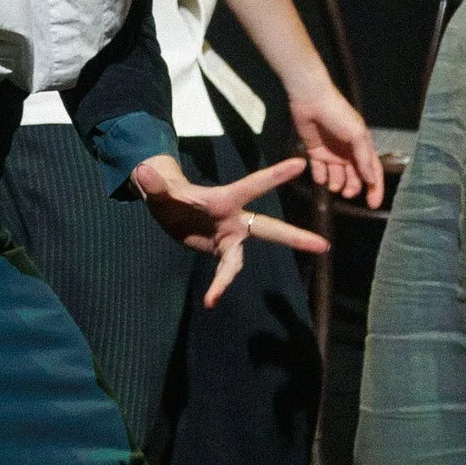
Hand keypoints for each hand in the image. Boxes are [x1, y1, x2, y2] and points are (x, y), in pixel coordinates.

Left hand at [131, 152, 328, 307]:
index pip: (254, 185)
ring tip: (213, 297)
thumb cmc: (169, 190)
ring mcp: (229, 236)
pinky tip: (209, 300)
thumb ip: (154, 182)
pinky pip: (224, 270)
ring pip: (239, 260)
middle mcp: (234, 219)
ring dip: (228, 278)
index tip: (301, 164)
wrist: (168, 207)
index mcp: (225, 199)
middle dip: (295, 237)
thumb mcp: (159, 185)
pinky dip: (216, 285)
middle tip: (323, 246)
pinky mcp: (219, 250)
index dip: (276, 176)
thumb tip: (142, 171)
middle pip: (269, 229)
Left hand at [287, 76, 384, 208]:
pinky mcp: (315, 152)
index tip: (373, 205)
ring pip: (338, 177)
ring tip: (334, 185)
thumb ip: (364, 158)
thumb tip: (372, 180)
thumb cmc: (338, 114)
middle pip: (355, 177)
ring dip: (337, 184)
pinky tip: (321, 177)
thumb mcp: (356, 134)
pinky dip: (320, 177)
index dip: (375, 188)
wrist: (311, 100)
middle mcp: (349, 152)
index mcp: (363, 147)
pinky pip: (319, 170)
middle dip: (353, 188)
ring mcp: (332, 153)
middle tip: (347, 194)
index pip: (373, 172)